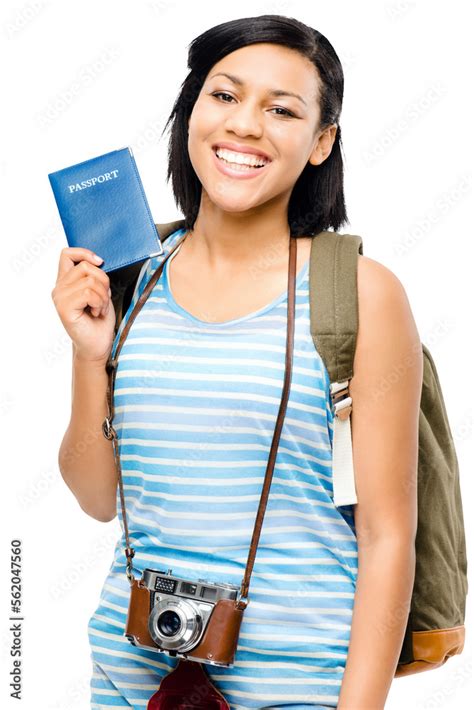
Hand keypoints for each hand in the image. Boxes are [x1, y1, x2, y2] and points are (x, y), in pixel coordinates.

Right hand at [51, 246, 115, 364]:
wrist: (98, 346)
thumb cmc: (99, 321)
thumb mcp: (99, 292)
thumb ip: (94, 276)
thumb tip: (98, 261)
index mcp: (65, 282)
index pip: (67, 254)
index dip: (84, 253)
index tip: (100, 262)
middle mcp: (59, 288)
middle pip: (85, 266)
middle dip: (103, 281)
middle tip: (103, 299)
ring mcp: (59, 298)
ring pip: (89, 280)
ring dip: (103, 295)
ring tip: (99, 308)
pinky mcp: (64, 308)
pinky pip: (88, 293)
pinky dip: (99, 303)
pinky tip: (96, 313)